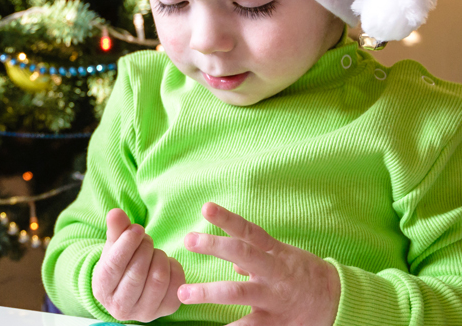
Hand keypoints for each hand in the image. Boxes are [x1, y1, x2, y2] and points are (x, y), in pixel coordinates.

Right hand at [92, 208, 185, 321]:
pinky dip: (174, 267)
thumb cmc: (119, 264)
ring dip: (159, 256)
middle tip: (145, 238)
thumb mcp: (113, 247)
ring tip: (154, 251)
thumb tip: (116, 213)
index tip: (137, 229)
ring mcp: (145, 312)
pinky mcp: (166, 310)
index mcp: (102, 289)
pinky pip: (176, 285)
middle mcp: (120, 307)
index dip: (127, 243)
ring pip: (158, 278)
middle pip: (137, 272)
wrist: (130, 289)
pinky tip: (165, 262)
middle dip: (145, 248)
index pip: (114, 265)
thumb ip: (115, 230)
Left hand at [178, 202, 340, 325]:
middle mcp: (274, 272)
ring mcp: (273, 298)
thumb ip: (257, 254)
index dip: (228, 219)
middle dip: (213, 246)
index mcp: (276, 253)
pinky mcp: (275, 323)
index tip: (206, 208)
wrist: (339, 302)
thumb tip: (231, 261)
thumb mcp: (284, 257)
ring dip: (208, 292)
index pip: (249, 231)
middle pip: (242, 253)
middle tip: (188, 240)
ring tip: (182, 293)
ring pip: (238, 292)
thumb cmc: (304, 274)